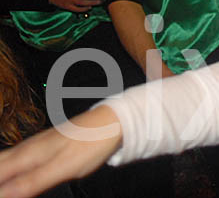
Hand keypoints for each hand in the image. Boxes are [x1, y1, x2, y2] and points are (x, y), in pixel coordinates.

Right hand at [0, 106, 121, 197]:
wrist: (114, 122)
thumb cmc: (92, 143)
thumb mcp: (62, 168)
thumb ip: (31, 182)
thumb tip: (2, 195)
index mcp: (27, 156)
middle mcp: (26, 149)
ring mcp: (35, 147)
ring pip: (4, 161)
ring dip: (1, 174)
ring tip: (6, 190)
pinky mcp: (44, 147)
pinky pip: (16, 160)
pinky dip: (8, 170)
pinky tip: (13, 178)